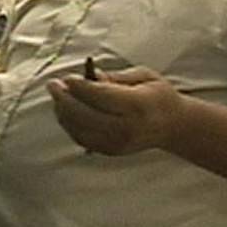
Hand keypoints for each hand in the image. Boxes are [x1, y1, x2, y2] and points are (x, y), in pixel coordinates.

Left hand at [46, 66, 188, 155]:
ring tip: (58, 96)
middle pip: (85, 115)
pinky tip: (64, 112)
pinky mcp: (111, 151)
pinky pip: (82, 139)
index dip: (80, 87)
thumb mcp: (143, 76)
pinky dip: (69, 125)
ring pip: (79, 129)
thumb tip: (91, 76)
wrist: (174, 126)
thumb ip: (115, 77)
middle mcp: (127, 127)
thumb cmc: (158, 95)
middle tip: (53, 85)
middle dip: (64, 99)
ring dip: (63, 112)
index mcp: (137, 105)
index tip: (66, 78)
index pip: (100, 97)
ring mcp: (118, 143)